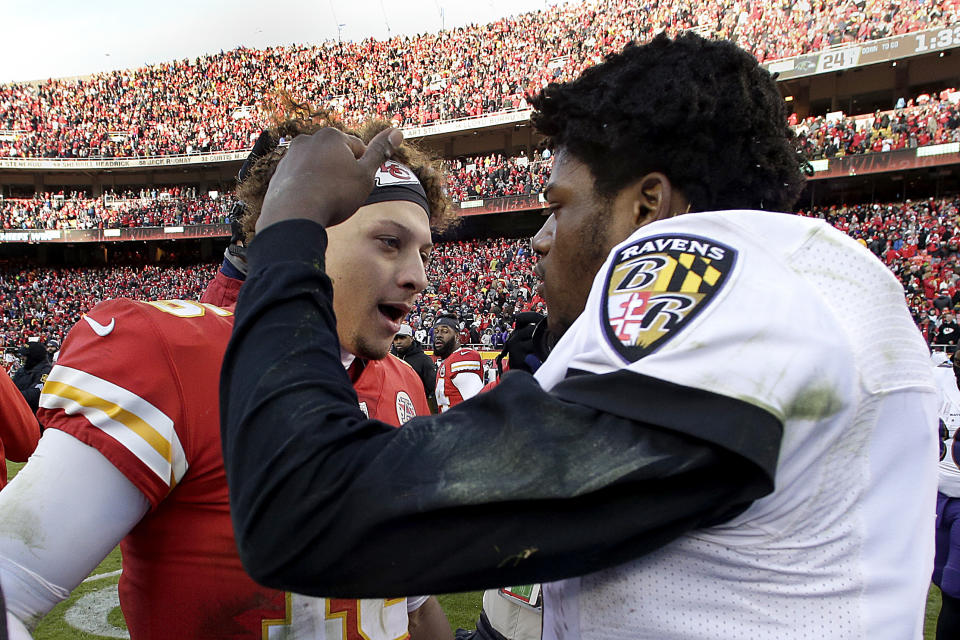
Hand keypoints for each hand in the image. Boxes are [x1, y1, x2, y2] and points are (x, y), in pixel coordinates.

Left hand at [256, 127, 403, 232]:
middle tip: (343, 194)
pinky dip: (308, 187)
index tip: (357, 185)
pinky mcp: (280, 172)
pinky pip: (301, 178)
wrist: (294, 214)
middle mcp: (309, 139)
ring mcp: (291, 155)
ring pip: (318, 167)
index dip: (362, 169)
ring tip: (326, 199)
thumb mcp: (365, 175)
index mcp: (332, 136)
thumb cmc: (334, 195)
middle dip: (342, 172)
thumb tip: (397, 131)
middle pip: (336, 156)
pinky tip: (311, 202)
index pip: (358, 149)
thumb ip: (380, 152)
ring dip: (324, 179)